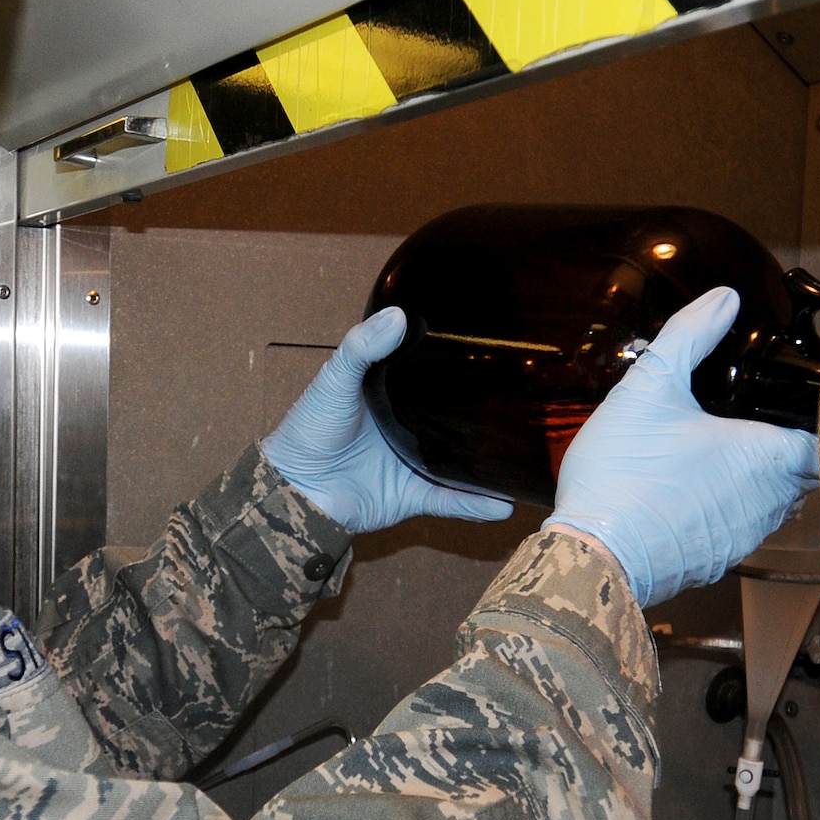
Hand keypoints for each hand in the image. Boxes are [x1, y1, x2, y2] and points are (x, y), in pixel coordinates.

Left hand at [263, 307, 514, 534]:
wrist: (293, 489)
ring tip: (525, 450)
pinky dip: (475, 503)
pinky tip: (504, 502)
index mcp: (387, 397)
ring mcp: (409, 462)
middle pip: (450, 419)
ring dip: (486, 460)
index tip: (486, 344)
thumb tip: (397, 316)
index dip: (450, 362)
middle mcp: (403, 428)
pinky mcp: (410, 495)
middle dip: (481, 412)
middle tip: (521, 395)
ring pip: (458, 461)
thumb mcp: (334, 380)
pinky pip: (450, 500)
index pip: (426, 376)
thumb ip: (361, 348)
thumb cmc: (306, 431)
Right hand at [545, 287, 819, 607]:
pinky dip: (725, 509)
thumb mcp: (649, 388)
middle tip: (753, 421)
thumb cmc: (625, 472)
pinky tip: (687, 491)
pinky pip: (737, 529)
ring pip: (772, 504)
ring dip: (755, 481)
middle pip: (804, 474)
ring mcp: (744, 537)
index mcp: (766, 457)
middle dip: (787, 448)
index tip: (811, 409)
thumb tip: (724, 298)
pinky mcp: (716, 561)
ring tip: (716, 453)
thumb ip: (690, 336)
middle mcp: (768, 503)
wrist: (593, 552)